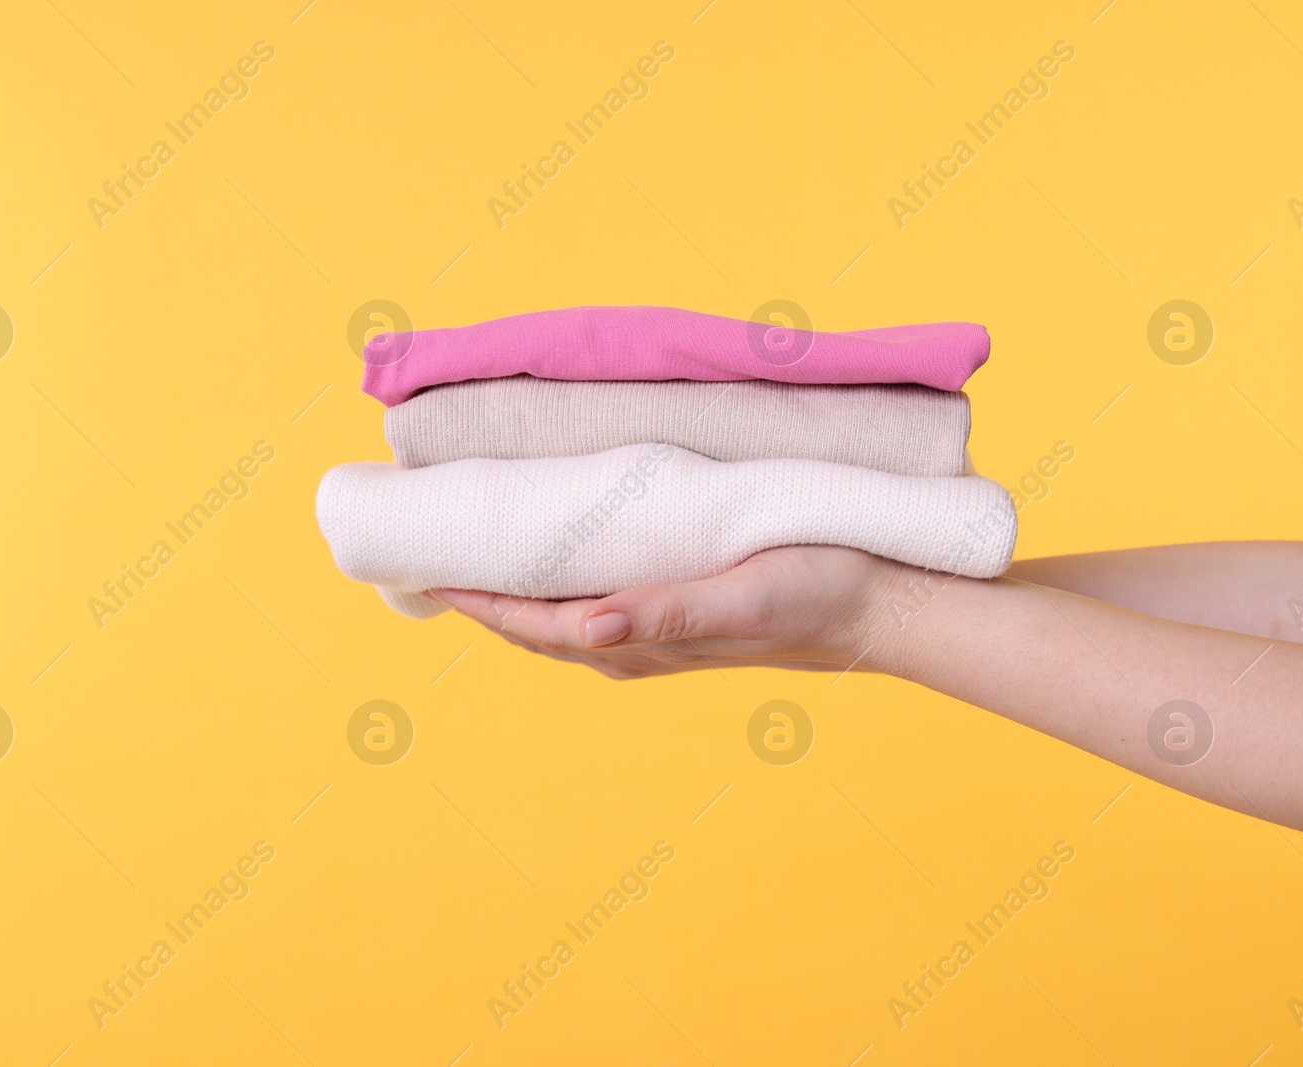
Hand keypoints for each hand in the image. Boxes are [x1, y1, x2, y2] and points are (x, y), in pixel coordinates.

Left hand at [428, 545, 902, 678]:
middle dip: (478, 594)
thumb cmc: (815, 592)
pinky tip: (552, 551)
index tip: (424, 566)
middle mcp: (634, 643)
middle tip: (428, 549)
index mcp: (639, 641)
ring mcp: (654, 629)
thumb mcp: (741, 598)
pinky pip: (595, 598)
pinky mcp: (677, 607)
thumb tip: (586, 628)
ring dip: (514, 588)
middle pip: (533, 624)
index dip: (473, 600)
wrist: (878, 603)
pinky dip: (557, 578)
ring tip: (473, 548)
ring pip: (559, 614)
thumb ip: (666, 613)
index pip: (531, 624)